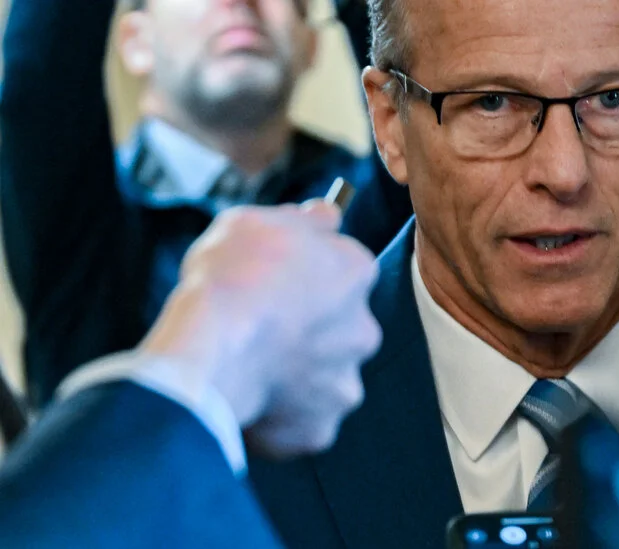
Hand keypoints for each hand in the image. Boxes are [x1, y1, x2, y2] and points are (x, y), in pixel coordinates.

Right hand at [140, 200, 380, 457]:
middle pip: (340, 327)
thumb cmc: (231, 277)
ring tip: (249, 366)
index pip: (345, 268)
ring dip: (296, 374)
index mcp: (356, 273)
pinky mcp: (319, 429)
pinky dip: (278, 416)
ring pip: (323, 377)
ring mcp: (344, 383)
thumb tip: (328, 213)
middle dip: (309, 329)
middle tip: (262, 328)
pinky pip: (300, 422)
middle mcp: (363, 330)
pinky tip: (247, 400)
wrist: (210, 349)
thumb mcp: (256, 221)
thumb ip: (303, 219)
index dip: (308, 273)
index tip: (278, 279)